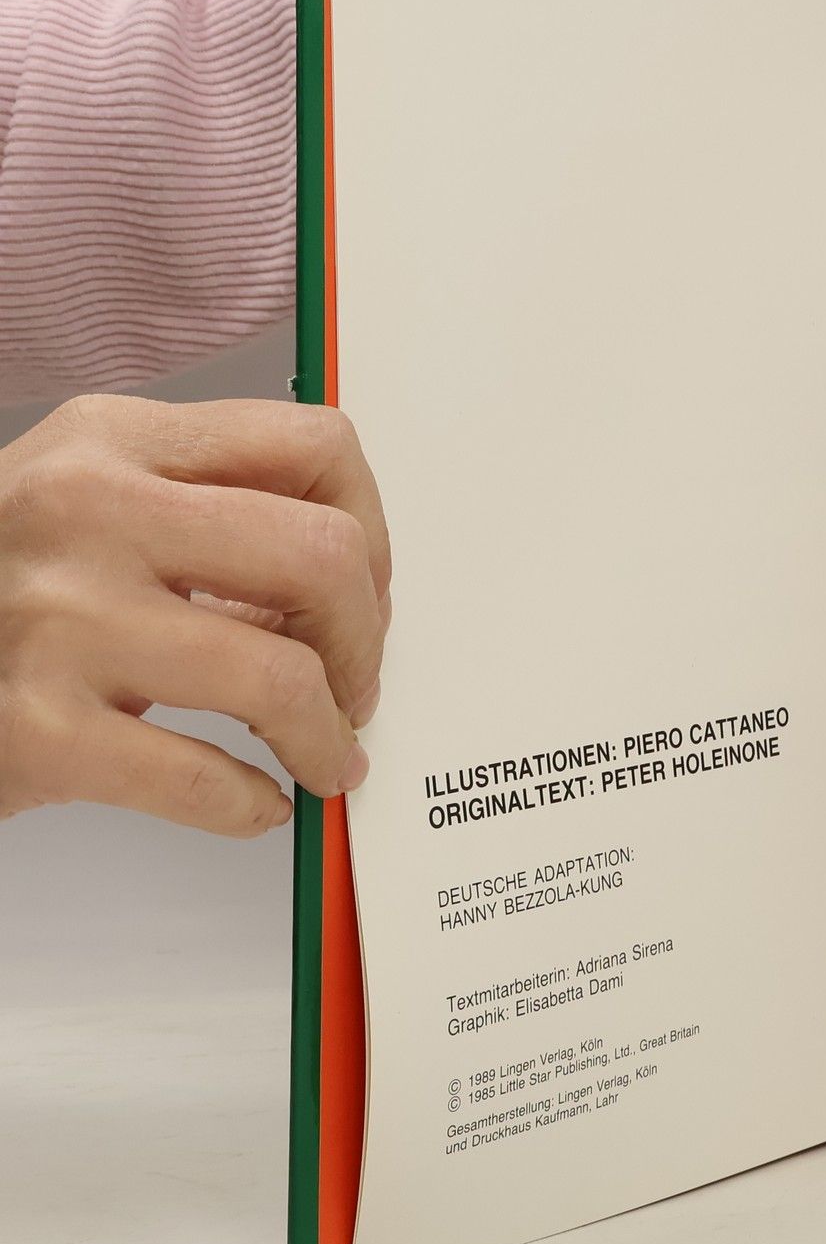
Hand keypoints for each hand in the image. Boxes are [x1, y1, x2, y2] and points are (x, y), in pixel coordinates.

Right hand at [0, 395, 390, 836]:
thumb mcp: (82, 507)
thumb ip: (203, 516)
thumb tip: (349, 586)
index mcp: (114, 440)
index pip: (317, 445)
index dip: (373, 531)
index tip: (364, 590)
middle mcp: (85, 511)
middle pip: (322, 556)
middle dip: (365, 638)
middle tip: (355, 683)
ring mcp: (56, 619)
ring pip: (281, 674)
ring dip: (329, 735)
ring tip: (326, 756)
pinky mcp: (34, 729)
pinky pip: (206, 778)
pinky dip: (254, 804)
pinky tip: (255, 802)